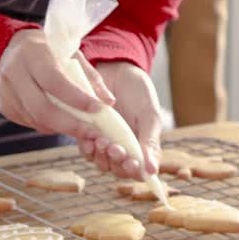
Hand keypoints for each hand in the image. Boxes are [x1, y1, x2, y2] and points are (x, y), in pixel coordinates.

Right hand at [0, 29, 115, 136]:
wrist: (13, 47)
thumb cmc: (49, 50)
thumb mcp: (71, 53)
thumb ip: (90, 77)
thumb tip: (109, 103)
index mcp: (33, 53)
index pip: (54, 80)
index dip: (76, 98)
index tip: (97, 109)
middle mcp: (14, 72)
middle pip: (42, 108)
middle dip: (70, 124)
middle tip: (92, 133)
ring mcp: (5, 91)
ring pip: (36, 119)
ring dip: (61, 128)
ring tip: (81, 128)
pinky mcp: (4, 106)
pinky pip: (29, 122)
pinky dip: (48, 125)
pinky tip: (59, 120)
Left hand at [76, 62, 162, 179]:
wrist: (117, 68)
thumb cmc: (138, 90)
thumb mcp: (149, 114)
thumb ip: (150, 141)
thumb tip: (152, 171)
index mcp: (141, 145)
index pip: (138, 170)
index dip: (134, 171)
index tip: (131, 163)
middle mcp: (123, 146)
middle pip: (118, 169)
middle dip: (117, 162)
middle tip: (115, 148)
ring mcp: (105, 140)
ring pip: (101, 162)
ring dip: (101, 156)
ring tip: (103, 141)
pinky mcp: (89, 132)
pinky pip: (86, 148)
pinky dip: (87, 146)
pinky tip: (90, 136)